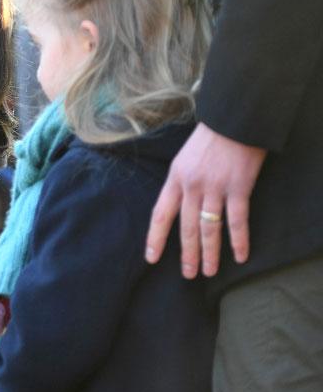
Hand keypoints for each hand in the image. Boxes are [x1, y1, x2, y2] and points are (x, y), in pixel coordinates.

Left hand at [145, 123, 266, 277]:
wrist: (236, 116)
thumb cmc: (212, 135)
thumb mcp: (185, 156)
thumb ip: (181, 180)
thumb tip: (181, 204)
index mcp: (175, 178)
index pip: (160, 214)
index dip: (155, 238)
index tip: (151, 258)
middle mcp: (192, 187)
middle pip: (186, 228)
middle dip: (187, 254)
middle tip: (188, 274)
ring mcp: (215, 188)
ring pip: (209, 229)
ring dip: (210, 254)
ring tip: (209, 272)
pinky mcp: (238, 188)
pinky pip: (237, 221)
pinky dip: (239, 240)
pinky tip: (240, 256)